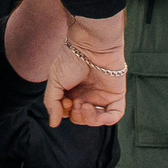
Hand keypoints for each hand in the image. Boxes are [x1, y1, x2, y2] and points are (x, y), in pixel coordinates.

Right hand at [44, 12, 125, 126]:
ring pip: (97, 119)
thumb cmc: (71, 58)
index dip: (65, 112)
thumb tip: (53, 123)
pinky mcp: (116, 95)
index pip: (69, 112)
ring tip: (84, 106)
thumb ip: (52, 103)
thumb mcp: (54, 81)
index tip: (64, 101)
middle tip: (73, 103)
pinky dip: (106, 119)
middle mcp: (87, 95)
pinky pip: (114, 115)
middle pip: (81, 118)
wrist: (90, 44)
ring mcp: (102, 95)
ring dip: (88, 119)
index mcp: (72, 91)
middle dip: (76, 116)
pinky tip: (96, 112)